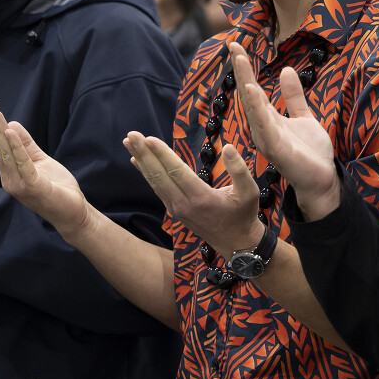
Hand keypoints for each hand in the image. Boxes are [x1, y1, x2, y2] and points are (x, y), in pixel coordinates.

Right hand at [0, 101, 92, 237]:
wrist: (72, 212)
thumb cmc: (56, 188)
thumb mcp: (39, 160)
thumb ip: (26, 145)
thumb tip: (11, 125)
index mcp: (10, 174)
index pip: (0, 146)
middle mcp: (10, 180)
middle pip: (0, 147)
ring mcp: (19, 185)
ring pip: (8, 153)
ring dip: (1, 132)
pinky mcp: (32, 187)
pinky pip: (23, 163)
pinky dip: (16, 147)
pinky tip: (10, 133)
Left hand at [124, 131, 263, 258]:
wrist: (236, 244)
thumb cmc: (243, 215)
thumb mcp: (250, 192)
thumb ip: (239, 170)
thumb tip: (228, 147)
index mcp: (201, 198)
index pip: (177, 172)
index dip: (162, 154)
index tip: (148, 138)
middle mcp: (184, 204)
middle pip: (160, 176)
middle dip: (144, 154)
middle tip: (131, 135)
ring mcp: (177, 209)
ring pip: (155, 182)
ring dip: (141, 161)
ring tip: (129, 142)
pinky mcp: (174, 210)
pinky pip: (157, 188)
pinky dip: (146, 173)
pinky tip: (137, 161)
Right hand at [229, 43, 339, 218]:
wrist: (322, 180)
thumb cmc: (310, 153)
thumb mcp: (304, 117)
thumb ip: (294, 96)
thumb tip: (286, 69)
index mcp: (269, 118)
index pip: (253, 88)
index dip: (245, 67)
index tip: (236, 45)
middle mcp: (263, 127)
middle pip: (249, 93)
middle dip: (241, 69)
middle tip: (233, 45)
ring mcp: (268, 138)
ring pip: (253, 106)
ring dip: (246, 82)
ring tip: (238, 59)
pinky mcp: (277, 149)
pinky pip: (265, 125)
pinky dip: (257, 108)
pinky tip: (252, 90)